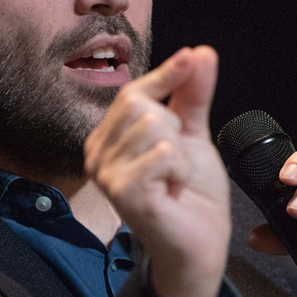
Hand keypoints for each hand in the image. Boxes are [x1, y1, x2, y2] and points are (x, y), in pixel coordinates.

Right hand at [83, 46, 230, 296]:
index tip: (193, 57)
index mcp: (108, 138)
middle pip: (142, 105)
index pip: (132, 92)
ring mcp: (105, 175)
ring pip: (154, 127)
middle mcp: (97, 154)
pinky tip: (172, 191)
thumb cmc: (191, 193)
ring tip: (173, 179)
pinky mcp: (122, 192)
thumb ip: (192, 95)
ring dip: (179, 154)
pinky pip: (161, 153)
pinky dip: (179, 170)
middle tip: (176, 164)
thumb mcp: (194, 135)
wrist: (200, 244)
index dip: (165, 74)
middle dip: (175, 130)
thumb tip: (199, 52)